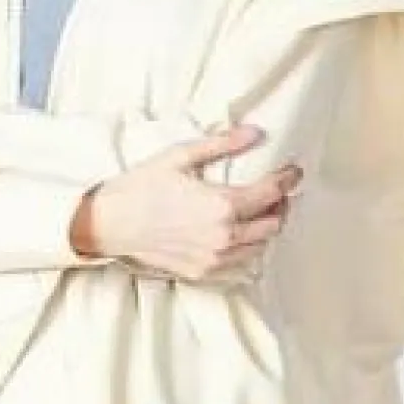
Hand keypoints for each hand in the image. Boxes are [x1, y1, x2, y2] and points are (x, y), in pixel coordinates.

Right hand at [72, 124, 301, 280]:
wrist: (110, 224)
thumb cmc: (141, 187)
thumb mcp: (180, 156)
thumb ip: (222, 144)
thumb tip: (255, 133)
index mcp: (222, 205)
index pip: (272, 193)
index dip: (288, 179)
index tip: (293, 171)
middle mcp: (223, 236)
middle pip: (274, 223)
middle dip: (281, 204)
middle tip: (278, 190)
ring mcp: (213, 258)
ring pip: (260, 245)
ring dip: (266, 226)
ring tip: (261, 210)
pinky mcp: (201, 271)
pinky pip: (239, 262)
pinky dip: (248, 246)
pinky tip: (239, 231)